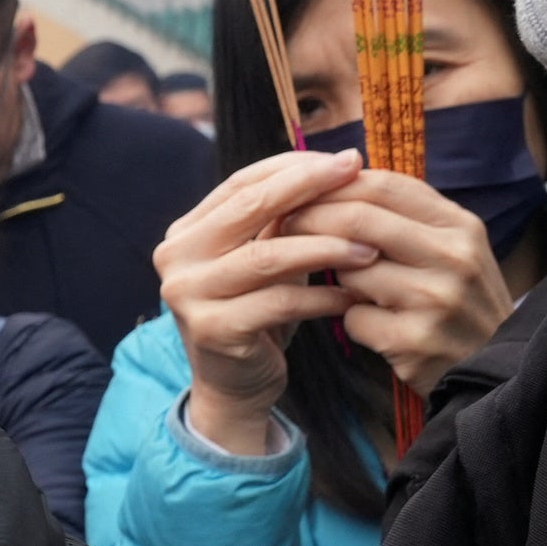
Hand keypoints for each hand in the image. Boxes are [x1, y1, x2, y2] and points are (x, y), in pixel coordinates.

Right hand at [157, 151, 374, 456]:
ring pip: (268, 257)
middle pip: (249, 208)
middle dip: (309, 187)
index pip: (241, 183)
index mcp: (186, 231)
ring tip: (371, 246)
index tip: (345, 160)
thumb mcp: (264, 261)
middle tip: (357, 175)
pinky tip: (354, 296)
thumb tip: (337, 169)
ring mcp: (187, 292)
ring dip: (326, 247)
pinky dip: (322, 298)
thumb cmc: (257, 314)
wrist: (233, 385)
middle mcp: (176, 256)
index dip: (294, 168)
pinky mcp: (212, 328)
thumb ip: (279, 223)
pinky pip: (279, 303)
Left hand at [282, 167, 512, 398]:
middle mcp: (455, 257)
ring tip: (351, 286)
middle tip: (283, 228)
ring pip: (350, 269)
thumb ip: (398, 215)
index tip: (297, 193)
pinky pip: (353, 318)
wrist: (492, 369)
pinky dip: (351, 320)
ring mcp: (438, 300)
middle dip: (310, 220)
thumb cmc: (453, 299)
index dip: (330, 185)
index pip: (382, 185)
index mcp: (460, 225)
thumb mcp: (446, 248)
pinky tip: (374, 327)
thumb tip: (325, 180)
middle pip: (358, 219)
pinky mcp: (416, 341)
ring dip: (335, 276)